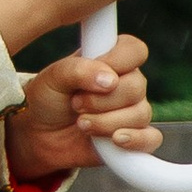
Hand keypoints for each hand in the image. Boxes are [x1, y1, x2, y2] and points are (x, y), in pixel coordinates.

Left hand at [10, 33, 157, 176]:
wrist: (40, 134)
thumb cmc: (49, 98)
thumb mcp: (54, 77)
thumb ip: (79, 70)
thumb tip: (109, 80)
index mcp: (112, 58)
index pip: (135, 50)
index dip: (118, 62)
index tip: (93, 72)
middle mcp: (127, 82)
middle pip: (137, 87)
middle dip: (102, 100)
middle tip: (76, 103)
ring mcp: (132, 110)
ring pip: (140, 114)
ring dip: (106, 122)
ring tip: (81, 123)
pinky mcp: (134, 137)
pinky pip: (151, 139)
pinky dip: (135, 140)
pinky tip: (114, 140)